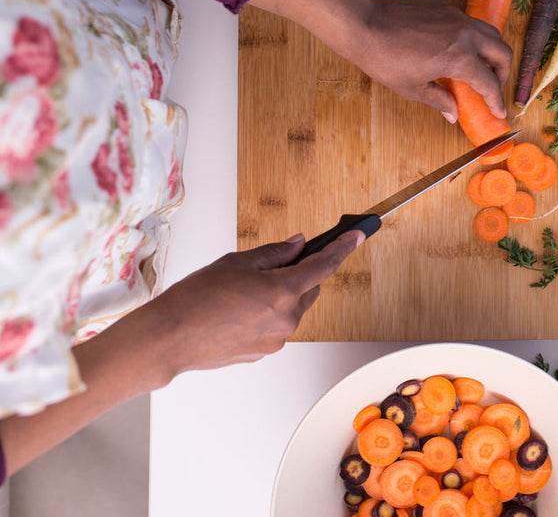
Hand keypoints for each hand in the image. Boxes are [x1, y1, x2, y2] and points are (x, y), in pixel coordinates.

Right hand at [152, 232, 361, 375]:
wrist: (170, 338)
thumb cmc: (195, 298)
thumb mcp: (236, 263)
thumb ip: (274, 253)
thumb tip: (299, 245)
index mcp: (282, 291)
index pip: (324, 265)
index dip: (343, 247)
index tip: (357, 236)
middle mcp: (286, 318)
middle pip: (310, 288)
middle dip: (299, 274)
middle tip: (272, 264)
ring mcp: (277, 338)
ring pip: (294, 308)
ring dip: (282, 295)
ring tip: (244, 292)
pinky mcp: (266, 351)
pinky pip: (277, 325)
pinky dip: (268, 313)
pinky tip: (240, 310)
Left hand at [248, 0, 511, 121]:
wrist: (362, 22)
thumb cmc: (383, 59)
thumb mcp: (412, 88)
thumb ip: (440, 100)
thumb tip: (453, 114)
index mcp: (460, 58)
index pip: (489, 83)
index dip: (496, 100)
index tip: (499, 110)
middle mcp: (465, 34)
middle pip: (501, 52)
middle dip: (503, 72)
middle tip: (494, 85)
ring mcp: (455, 15)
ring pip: (488, 31)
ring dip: (491, 51)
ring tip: (480, 65)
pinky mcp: (442, 4)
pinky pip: (465, 20)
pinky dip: (469, 36)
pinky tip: (452, 46)